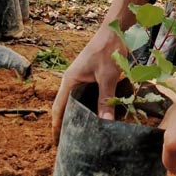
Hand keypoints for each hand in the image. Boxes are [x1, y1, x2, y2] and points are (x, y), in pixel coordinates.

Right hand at [51, 0, 148, 144]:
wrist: (118, 29)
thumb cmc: (108, 49)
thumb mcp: (107, 76)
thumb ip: (105, 99)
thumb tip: (105, 123)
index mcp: (70, 82)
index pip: (58, 109)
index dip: (57, 127)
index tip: (58, 145)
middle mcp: (74, 82)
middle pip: (68, 108)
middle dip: (70, 126)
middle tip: (75, 146)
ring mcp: (84, 79)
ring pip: (81, 103)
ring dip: (84, 117)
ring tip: (89, 136)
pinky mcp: (95, 77)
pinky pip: (93, 96)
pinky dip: (96, 107)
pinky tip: (105, 117)